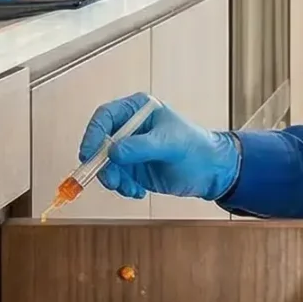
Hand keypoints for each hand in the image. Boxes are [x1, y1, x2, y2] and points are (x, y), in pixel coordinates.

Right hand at [79, 93, 239, 200]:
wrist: (212, 171)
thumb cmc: (197, 147)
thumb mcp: (169, 144)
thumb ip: (140, 147)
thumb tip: (113, 152)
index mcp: (138, 110)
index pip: (106, 117)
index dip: (94, 134)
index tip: (89, 153)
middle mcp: (130, 128)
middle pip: (100, 142)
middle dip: (101, 163)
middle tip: (109, 179)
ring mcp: (130, 149)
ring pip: (106, 164)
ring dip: (113, 179)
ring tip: (129, 188)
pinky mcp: (133, 168)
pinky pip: (117, 178)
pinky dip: (123, 187)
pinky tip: (138, 191)